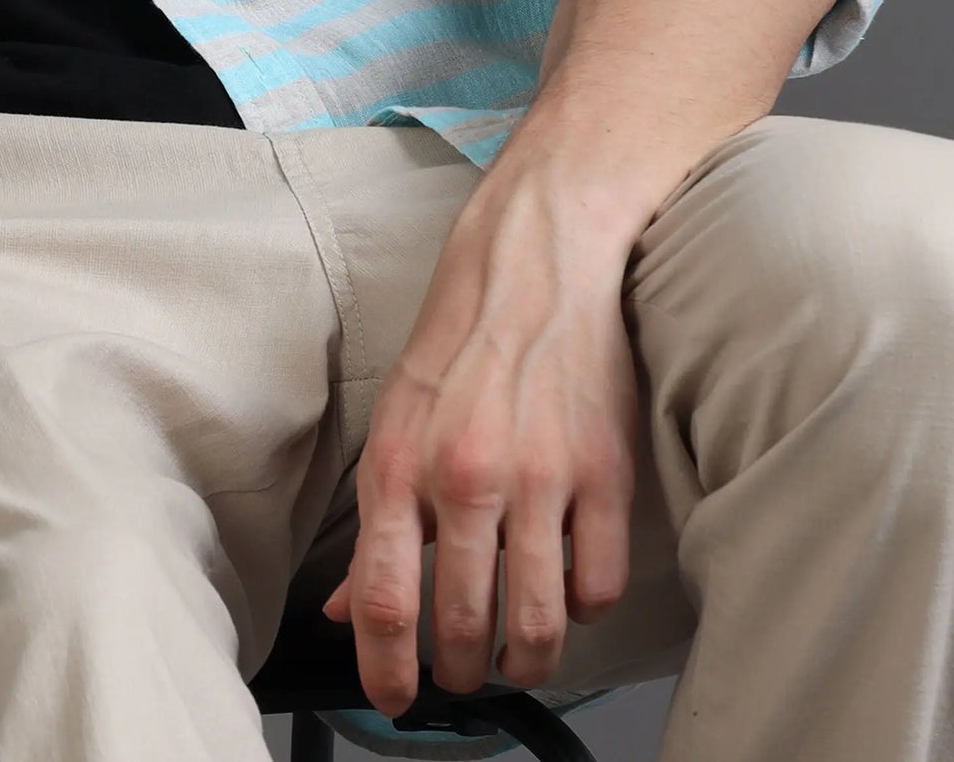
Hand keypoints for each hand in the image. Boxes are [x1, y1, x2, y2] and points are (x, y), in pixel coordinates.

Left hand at [319, 170, 638, 715]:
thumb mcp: (394, 417)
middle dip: (459, 673)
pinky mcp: (604, 473)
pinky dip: (581, 607)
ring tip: (517, 655)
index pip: (384, 602)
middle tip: (462, 673)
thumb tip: (348, 610)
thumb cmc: (460, 334)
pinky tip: (567, 587)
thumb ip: (374, 519)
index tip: (396, 698)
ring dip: (523, 661)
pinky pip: (596, 586)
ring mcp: (541, 477)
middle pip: (460, 627)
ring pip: (535, 626)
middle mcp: (466, 476)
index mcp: (401, 463)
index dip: (388, 672)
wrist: (538, 256)